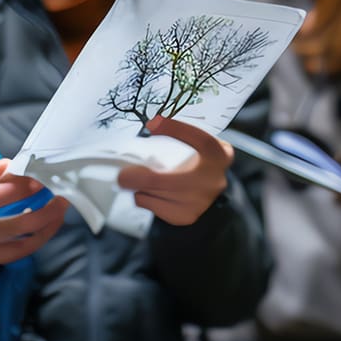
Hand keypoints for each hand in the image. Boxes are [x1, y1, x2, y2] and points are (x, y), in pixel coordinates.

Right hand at [0, 157, 68, 264]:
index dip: (5, 194)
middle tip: (55, 203)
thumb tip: (33, 174)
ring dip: (37, 233)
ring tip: (58, 215)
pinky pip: (12, 255)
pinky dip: (35, 242)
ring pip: (4, 249)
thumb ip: (9, 171)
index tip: (35, 185)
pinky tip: (50, 226)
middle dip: (28, 220)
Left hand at [116, 116, 231, 225]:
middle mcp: (212, 180)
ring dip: (140, 187)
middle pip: (163, 179)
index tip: (153, 124)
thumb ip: (182, 139)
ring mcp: (199, 201)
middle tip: (122, 173)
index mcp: (218, 155)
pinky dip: (145, 199)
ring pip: (152, 195)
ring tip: (142, 181)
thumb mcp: (200, 148)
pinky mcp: (186, 216)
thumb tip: (149, 131)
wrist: (215, 196)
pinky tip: (151, 193)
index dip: (176, 130)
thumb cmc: (201, 165)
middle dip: (136, 177)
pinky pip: (152, 206)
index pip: (200, 140)